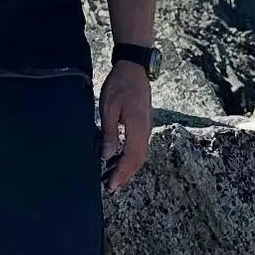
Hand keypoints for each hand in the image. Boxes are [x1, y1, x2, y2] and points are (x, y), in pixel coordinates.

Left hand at [99, 61, 153, 192]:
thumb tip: (107, 155)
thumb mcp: (109, 108)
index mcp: (138, 128)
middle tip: (112, 187)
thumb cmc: (120, 85)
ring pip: (140, 154)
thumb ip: (109, 133)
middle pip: (138, 160)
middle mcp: (145, 130)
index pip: (131, 158)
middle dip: (126, 175)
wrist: (134, 67)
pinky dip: (131, 156)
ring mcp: (147, 126)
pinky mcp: (144, 122)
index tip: (111, 186)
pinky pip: (139, 145)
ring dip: (129, 167)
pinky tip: (121, 158)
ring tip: (115, 177)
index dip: (121, 174)